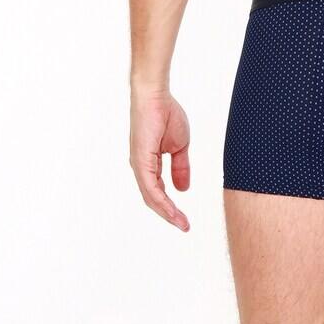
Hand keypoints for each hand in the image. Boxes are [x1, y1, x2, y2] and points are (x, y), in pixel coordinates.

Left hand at [129, 90, 190, 231]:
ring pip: (151, 197)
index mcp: (148, 165)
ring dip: (167, 212)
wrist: (156, 97)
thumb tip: (183, 189)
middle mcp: (141, 167)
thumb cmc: (165, 115)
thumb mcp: (179, 147)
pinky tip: (171, 209)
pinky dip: (161, 200)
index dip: (171, 207)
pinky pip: (150, 187)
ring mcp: (139, 165)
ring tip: (181, 223)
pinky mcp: (140, 160)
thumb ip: (180, 168)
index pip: (159, 192)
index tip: (185, 219)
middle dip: (170, 215)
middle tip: (185, 226)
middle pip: (153, 199)